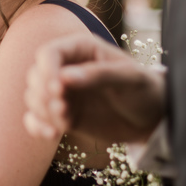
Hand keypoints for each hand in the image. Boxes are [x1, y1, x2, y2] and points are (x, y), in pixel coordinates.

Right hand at [23, 34, 164, 142]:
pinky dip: (37, 127)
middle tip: (63, 107)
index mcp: (81, 49)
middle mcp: (67, 68)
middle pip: (34, 76)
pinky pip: (37, 119)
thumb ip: (99, 75)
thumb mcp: (130, 79)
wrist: (153, 119)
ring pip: (33, 98)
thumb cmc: (145, 90)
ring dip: (42, 112)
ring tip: (66, 122)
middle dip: (42, 94)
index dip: (46, 70)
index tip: (58, 89)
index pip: (48, 53)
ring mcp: (64, 92)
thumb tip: (63, 78)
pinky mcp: (64, 114)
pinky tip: (52, 136)